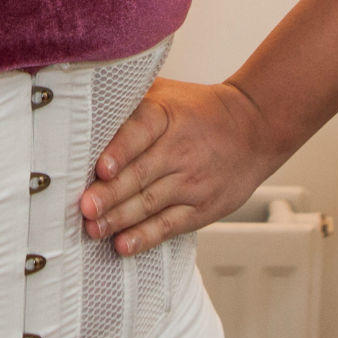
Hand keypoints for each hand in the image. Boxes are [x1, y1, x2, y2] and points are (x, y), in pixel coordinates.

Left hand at [79, 78, 285, 255]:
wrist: (255, 128)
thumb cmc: (197, 110)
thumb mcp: (166, 92)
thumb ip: (129, 98)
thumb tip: (82, 97)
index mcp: (166, 116)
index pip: (140, 131)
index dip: (120, 150)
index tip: (100, 168)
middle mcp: (180, 149)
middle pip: (141, 174)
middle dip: (110, 194)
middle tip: (84, 207)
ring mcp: (193, 181)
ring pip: (151, 203)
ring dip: (120, 218)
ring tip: (93, 228)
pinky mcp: (203, 208)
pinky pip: (170, 225)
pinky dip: (146, 236)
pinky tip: (123, 245)